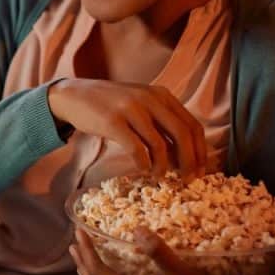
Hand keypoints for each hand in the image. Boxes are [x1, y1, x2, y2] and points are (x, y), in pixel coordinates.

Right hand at [48, 78, 206, 176]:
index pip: (192, 125)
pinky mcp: (112, 121)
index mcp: (162, 95)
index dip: (200, 151)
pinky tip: (142, 170)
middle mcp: (150, 99)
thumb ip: (162, 122)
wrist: (74, 95)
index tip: (200, 171)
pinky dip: (143, 163)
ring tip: (159, 177)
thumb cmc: (111, 105)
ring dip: (163, 166)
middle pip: (182, 134)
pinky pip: (136, 148)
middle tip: (187, 180)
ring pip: (160, 144)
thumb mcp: (141, 104)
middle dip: (189, 161)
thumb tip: (184, 155)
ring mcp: (131, 109)